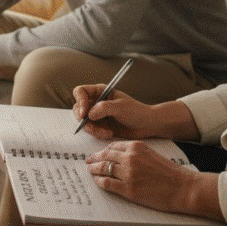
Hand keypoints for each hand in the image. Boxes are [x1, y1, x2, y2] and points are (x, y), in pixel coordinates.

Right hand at [73, 85, 200, 141]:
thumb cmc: (137, 112)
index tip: (85, 113)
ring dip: (93, 129)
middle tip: (92, 126)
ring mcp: (98, 114)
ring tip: (106, 132)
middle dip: (85, 120)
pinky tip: (109, 134)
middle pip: (79, 108)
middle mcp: (96, 101)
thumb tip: (88, 115)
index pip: (80, 91)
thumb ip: (102, 108)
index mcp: (101, 91)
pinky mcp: (101, 125)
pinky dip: (98, 133)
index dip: (80, 101)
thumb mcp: (120, 107)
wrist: (147, 125)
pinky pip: (91, 130)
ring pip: (84, 122)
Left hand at [86, 141, 222, 220]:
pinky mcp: (128, 189)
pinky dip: (100, 182)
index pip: (113, 146)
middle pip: (105, 156)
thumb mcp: (152, 154)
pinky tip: (97, 181)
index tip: (98, 153)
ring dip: (94, 169)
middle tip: (88, 161)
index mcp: (137, 147)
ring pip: (104, 169)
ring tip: (90, 170)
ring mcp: (128, 174)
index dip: (103, 150)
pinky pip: (108, 183)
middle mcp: (130, 158)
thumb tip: (119, 156)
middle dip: (94, 159)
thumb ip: (136, 153)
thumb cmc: (170, 172)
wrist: (183, 187)